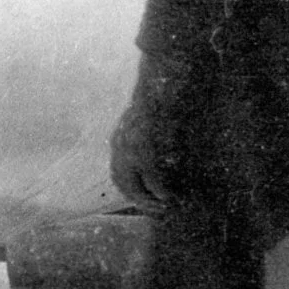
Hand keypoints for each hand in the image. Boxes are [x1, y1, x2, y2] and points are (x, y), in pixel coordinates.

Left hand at [110, 54, 183, 213]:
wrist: (165, 76)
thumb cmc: (162, 97)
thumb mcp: (149, 120)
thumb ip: (147, 138)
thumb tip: (158, 159)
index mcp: (119, 139)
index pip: (119, 175)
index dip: (132, 192)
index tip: (148, 202)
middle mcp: (120, 145)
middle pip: (123, 184)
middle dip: (140, 201)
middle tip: (158, 211)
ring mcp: (131, 148)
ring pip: (133, 185)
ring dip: (149, 201)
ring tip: (164, 208)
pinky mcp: (145, 148)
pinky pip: (150, 177)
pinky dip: (160, 190)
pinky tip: (169, 197)